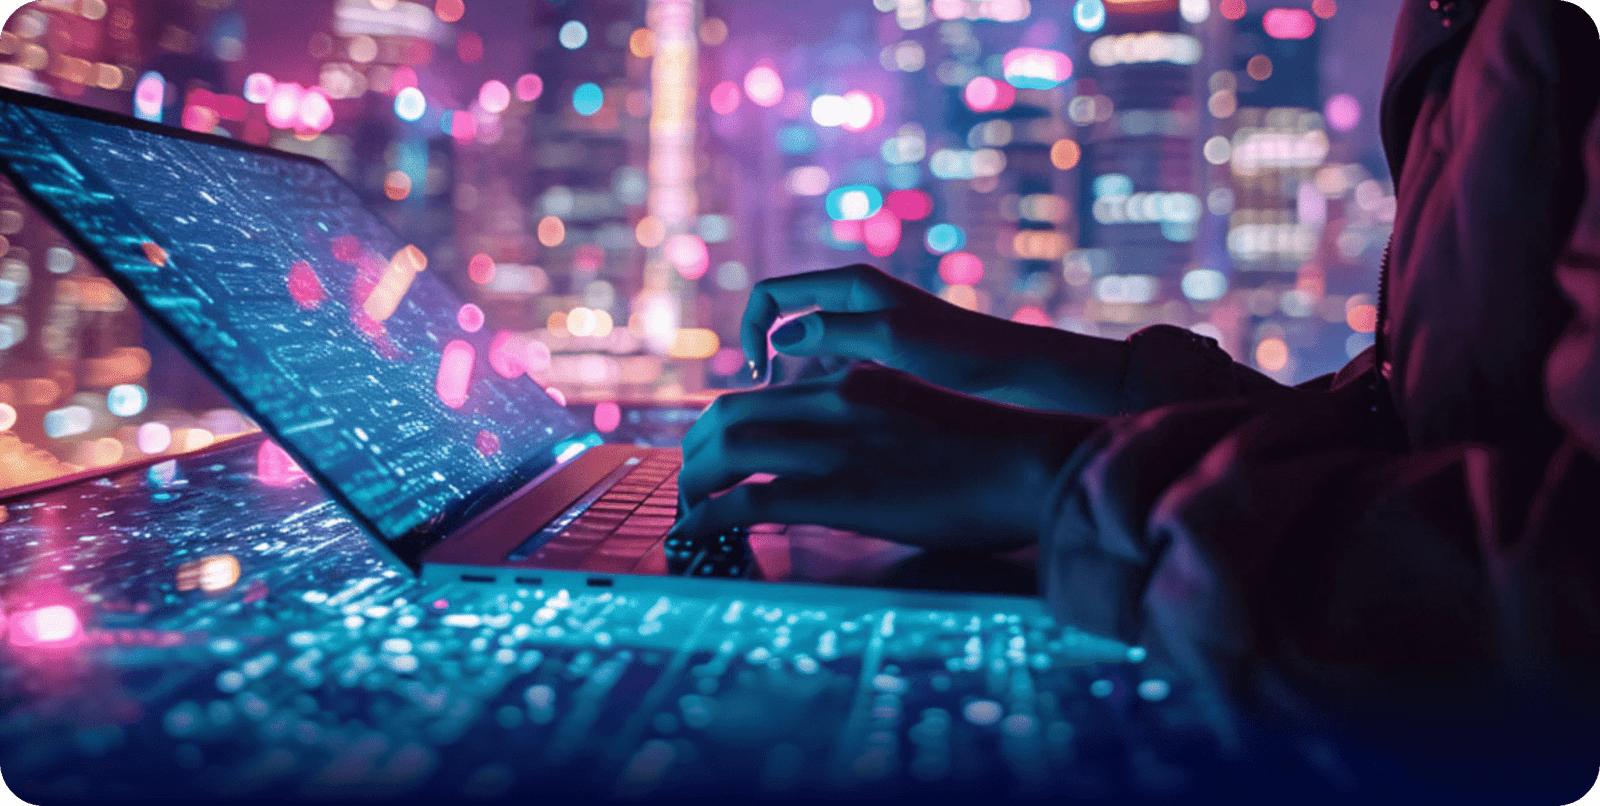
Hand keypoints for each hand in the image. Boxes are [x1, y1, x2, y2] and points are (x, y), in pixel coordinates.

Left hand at [675, 362, 1102, 550]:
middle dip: (694, 454)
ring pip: (727, 451)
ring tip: (688, 512)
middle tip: (689, 486)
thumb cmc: (986, 450)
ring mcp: (834, 445)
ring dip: (694, 484)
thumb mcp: (912, 410)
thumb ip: (866, 414)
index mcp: (849, 381)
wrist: (1030, 465)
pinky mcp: (839, 493)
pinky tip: (698, 534)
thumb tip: (835, 442)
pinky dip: (711, 517)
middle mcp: (832, 402)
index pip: (755, 394)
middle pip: (727, 417)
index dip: (717, 429)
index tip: (711, 457)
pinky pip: (749, 501)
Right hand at [742, 264, 1129, 414]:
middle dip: (773, 362)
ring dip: (802, 382)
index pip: (771, 296)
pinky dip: (828, 390)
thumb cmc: (957, 352)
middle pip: (782, 324)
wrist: (1009, 370)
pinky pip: (830, 369)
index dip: (752, 330)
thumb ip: (832, 333)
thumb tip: (782, 337)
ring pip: (804, 353)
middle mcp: (850, 298)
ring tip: (824, 413)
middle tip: (779, 405)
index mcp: (849, 283)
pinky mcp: (875, 352)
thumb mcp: (890, 341)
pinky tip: (851, 415)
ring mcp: (862, 326)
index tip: (757, 374)